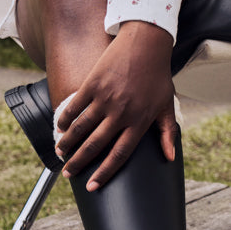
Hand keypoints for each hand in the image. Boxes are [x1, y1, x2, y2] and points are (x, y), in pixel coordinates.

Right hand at [54, 21, 176, 189]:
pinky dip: (65, 119)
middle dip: (79, 162)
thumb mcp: (167, 105)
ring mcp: (106, 98)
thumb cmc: (158, 76)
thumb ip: (167, 133)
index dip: (105, 172)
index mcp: (140, 121)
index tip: (92, 186)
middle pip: (96, 145)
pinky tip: (60, 128)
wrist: (146, 44)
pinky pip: (74, 106)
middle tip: (69, 172)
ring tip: (61, 152)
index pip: (120, 154)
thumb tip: (170, 158)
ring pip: (81, 127)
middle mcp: (121, 113)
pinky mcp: (93, 84)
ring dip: (68, 142)